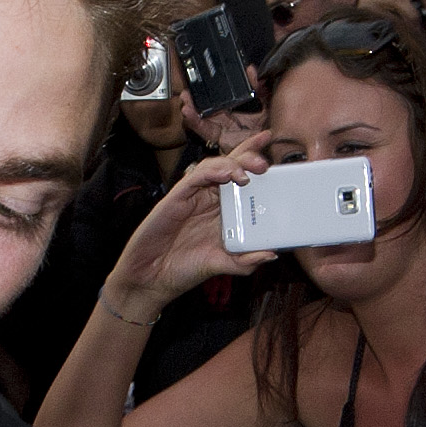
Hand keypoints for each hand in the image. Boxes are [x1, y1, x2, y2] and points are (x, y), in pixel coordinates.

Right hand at [108, 142, 272, 312]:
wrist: (153, 278)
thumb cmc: (184, 268)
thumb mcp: (222, 265)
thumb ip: (245, 261)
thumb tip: (271, 254)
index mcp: (224, 209)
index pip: (243, 177)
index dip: (255, 160)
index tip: (272, 148)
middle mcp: (210, 198)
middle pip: (231, 165)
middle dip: (249, 156)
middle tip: (265, 163)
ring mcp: (194, 196)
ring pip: (215, 166)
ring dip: (234, 163)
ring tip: (250, 171)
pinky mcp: (177, 197)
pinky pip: (195, 177)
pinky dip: (213, 172)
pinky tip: (227, 174)